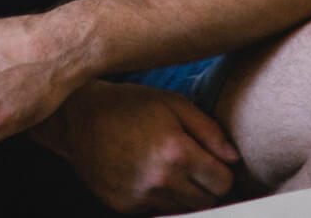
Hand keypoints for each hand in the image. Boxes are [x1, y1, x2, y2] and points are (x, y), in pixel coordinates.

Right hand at [31, 80, 238, 213]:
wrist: (77, 118)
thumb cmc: (128, 105)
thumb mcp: (172, 103)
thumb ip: (208, 130)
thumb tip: (233, 158)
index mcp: (176, 151)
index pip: (223, 182)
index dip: (222, 171)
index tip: (211, 161)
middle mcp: (160, 179)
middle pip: (206, 201)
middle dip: (206, 186)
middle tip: (192, 164)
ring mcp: (140, 196)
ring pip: (184, 208)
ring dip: (184, 193)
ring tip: (168, 167)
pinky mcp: (125, 206)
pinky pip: (157, 209)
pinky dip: (158, 197)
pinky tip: (146, 174)